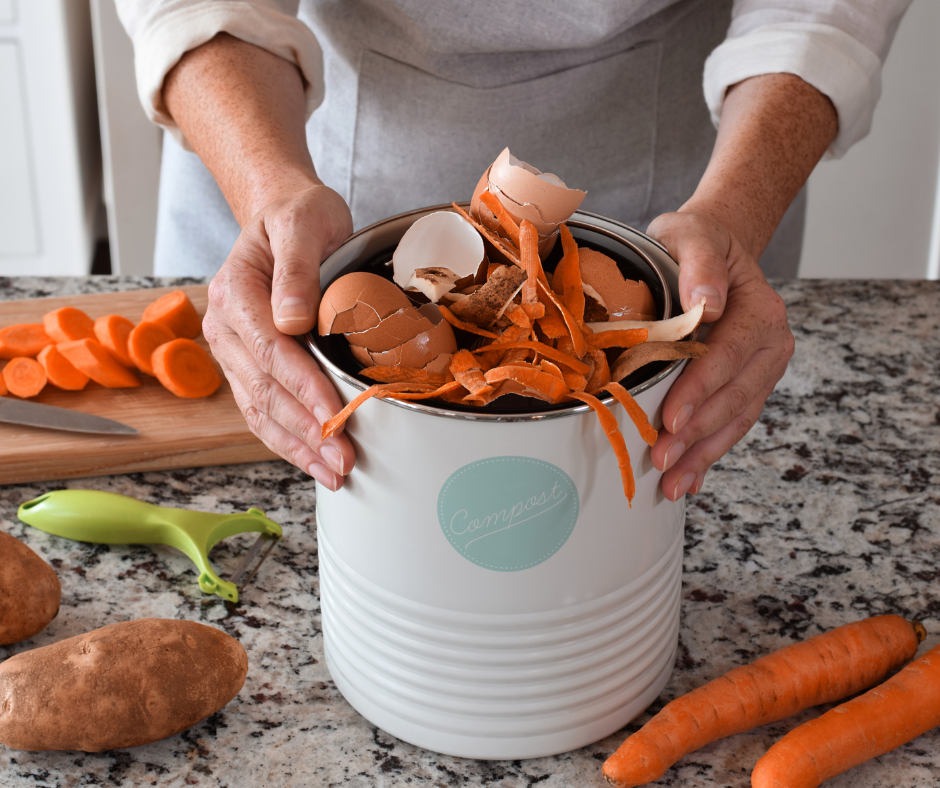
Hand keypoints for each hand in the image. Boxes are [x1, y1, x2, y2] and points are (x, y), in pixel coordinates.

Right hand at [202, 184, 355, 489]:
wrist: (284, 215)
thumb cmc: (299, 217)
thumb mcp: (303, 223)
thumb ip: (297, 269)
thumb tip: (293, 319)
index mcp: (235, 292)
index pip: (271, 350)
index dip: (303, 387)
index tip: (333, 415)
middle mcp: (224, 326)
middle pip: (263, 389)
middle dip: (305, 430)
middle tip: (342, 460)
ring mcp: (233, 350)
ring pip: (259, 409)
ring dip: (297, 446)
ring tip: (333, 472)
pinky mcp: (247, 364)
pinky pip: (262, 408)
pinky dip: (287, 439)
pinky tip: (313, 460)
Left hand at [645, 210, 794, 499]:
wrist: (709, 249)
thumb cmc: (694, 241)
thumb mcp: (692, 235)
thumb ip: (699, 264)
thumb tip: (709, 302)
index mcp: (760, 312)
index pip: (729, 356)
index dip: (701, 390)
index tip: (672, 418)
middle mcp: (770, 345)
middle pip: (734, 397)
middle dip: (696, 434)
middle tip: (661, 460)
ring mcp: (760, 370)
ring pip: (734, 420)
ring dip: (702, 454)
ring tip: (672, 484)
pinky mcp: (745, 386)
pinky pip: (729, 424)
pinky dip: (708, 453)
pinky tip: (687, 479)